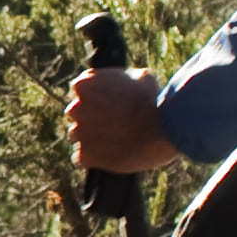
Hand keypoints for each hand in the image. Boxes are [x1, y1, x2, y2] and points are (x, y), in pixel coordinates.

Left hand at [65, 67, 183, 175]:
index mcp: (85, 85)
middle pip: (77, 113)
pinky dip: (94, 158)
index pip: (81, 89)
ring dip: (91, 138)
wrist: (160, 129)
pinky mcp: (86, 156)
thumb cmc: (154, 100)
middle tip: (112, 122)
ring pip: (78, 136)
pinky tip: (111, 155)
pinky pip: (83, 158)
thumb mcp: (141, 77)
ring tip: (115, 140)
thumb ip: (123, 79)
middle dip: (91, 117)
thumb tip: (127, 82)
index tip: (107, 103)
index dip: (96, 97)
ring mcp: (79, 133)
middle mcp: (76, 108)